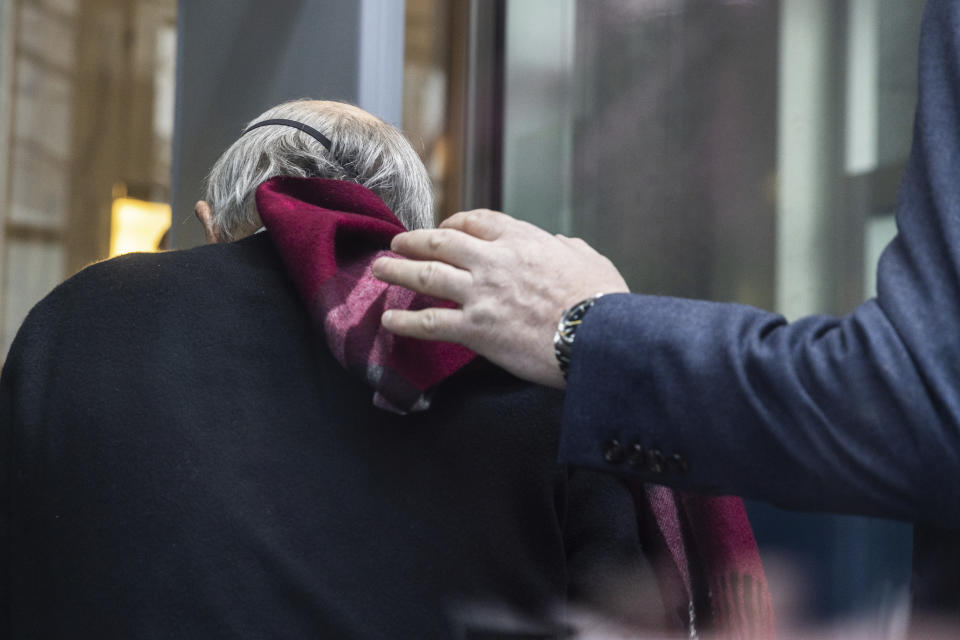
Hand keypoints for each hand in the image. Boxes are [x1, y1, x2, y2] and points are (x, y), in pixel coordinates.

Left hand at [371, 209, 628, 387]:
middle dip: (414, 240)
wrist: (597, 335)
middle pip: (441, 242)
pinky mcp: (475, 329)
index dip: (455, 223)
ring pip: (426, 275)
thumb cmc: (602, 300)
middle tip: (396, 243)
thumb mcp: (590, 259)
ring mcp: (481, 294)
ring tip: (378, 268)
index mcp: (522, 240)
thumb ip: (569, 248)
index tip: (444, 228)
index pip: (477, 221)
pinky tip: (389, 319)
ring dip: (397, 269)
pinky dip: (405, 320)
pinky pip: (430, 322)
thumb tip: (564, 244)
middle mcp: (494, 260)